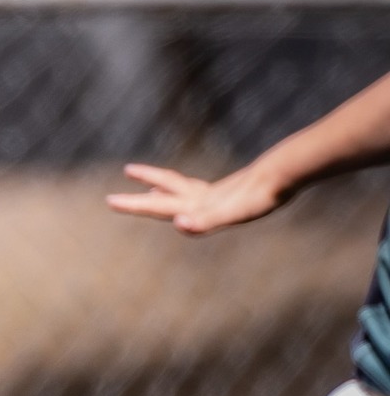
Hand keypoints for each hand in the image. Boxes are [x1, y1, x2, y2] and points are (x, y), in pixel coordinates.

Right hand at [109, 160, 283, 235]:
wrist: (285, 172)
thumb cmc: (258, 197)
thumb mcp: (231, 214)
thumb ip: (204, 221)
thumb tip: (178, 224)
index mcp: (196, 203)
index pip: (158, 205)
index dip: (133, 204)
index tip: (109, 199)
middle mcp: (202, 197)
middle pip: (166, 189)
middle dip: (145, 183)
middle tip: (126, 171)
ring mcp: (217, 194)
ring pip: (183, 188)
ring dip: (164, 186)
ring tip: (154, 187)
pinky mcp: (233, 192)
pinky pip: (204, 193)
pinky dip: (192, 193)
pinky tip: (199, 197)